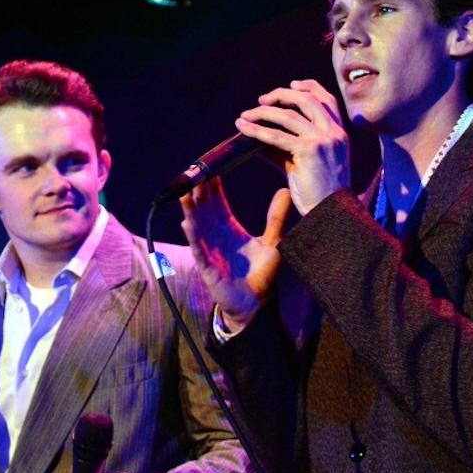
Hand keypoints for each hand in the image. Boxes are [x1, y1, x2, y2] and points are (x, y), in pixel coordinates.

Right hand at [180, 177, 290, 331]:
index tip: (211, 167)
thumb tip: (286, 191)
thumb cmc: (262, 275)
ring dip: (191, 210)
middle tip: (195, 171)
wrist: (255, 305)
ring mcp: (210, 251)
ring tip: (186, 193)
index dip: (214, 186)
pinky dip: (193, 237)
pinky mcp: (208, 268)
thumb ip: (277, 218)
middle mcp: (216, 237)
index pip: (218, 203)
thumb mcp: (274, 242)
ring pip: (197, 226)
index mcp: (230, 229)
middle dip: (199, 192)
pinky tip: (187, 223)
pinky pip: (199, 249)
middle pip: (204, 210)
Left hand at [236, 79, 349, 214]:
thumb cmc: (319, 194)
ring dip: (263, 112)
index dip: (309, 87)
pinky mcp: (309, 151)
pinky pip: (277, 135)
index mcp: (340, 135)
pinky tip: (244, 128)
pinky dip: (257, 129)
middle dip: (281, 95)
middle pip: (307, 100)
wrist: (331, 215)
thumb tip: (257, 137)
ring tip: (246, 116)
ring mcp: (323, 141)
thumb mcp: (304, 164)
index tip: (292, 84)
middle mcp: (334, 134)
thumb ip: (285, 148)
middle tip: (261, 100)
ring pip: (289, 114)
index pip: (327, 100)